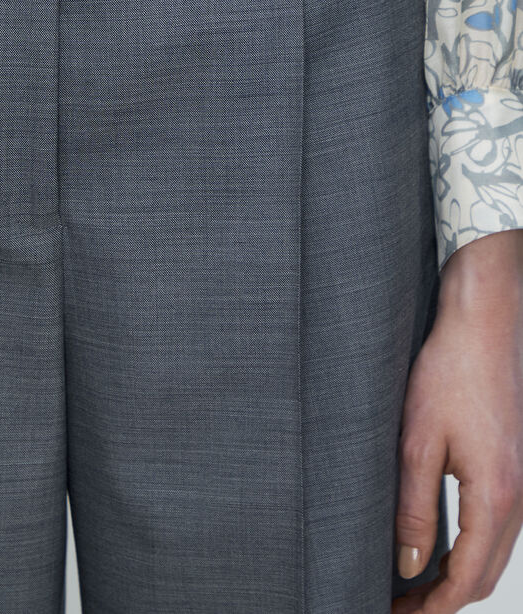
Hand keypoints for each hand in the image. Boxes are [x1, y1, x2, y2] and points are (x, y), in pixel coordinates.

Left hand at [391, 229, 522, 612]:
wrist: (485, 324)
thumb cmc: (450, 372)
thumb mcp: (416, 441)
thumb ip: (414, 508)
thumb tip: (408, 565)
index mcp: (496, 496)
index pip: (467, 579)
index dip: (431, 608)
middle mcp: (518, 497)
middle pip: (484, 574)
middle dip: (442, 599)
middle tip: (398, 606)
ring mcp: (521, 482)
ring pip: (493, 552)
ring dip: (456, 576)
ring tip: (412, 584)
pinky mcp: (513, 466)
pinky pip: (496, 525)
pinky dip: (469, 547)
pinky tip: (439, 544)